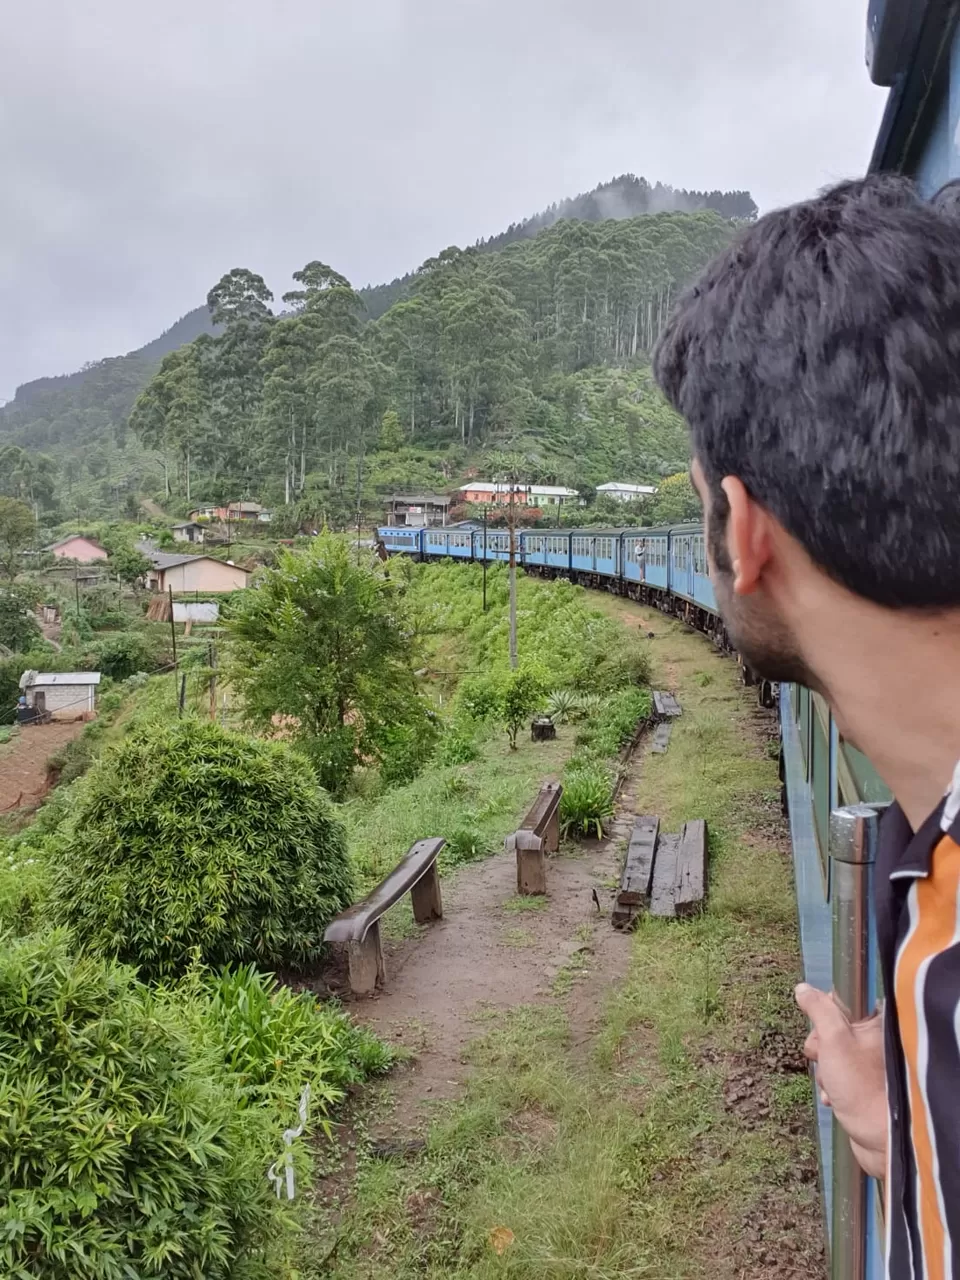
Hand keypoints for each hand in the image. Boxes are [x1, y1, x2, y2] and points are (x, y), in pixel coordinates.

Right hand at [795, 983, 886, 1179]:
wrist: (883, 1139)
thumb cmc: (861, 1086)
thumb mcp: (834, 1040)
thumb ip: (819, 1010)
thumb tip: (803, 988)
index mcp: (877, 1022)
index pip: (842, 1002)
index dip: (824, 1015)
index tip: (821, 1030)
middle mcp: (877, 1040)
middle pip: (832, 1029)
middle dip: (821, 1048)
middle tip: (824, 1058)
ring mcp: (871, 1064)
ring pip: (832, 1054)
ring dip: (824, 1071)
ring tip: (833, 1085)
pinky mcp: (866, 1086)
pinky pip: (838, 1076)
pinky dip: (831, 1087)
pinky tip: (834, 1098)